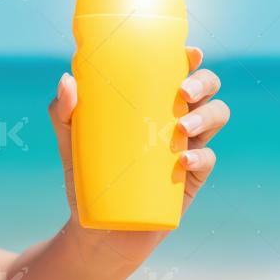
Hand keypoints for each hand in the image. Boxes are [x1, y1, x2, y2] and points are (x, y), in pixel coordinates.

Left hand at [48, 47, 229, 263]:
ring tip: (181, 128)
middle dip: (203, 82)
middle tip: (182, 92)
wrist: (96, 228)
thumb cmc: (86, 176)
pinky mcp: (190, 179)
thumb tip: (67, 79)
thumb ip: (63, 111)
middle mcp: (173, 120)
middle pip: (206, 89)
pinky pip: (208, 160)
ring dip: (206, 115)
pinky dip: (200, 156)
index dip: (189, 58)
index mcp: (150, 104)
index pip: (176, 72)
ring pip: (216, 116)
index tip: (188, 52)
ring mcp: (186, 148)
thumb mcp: (70, 140)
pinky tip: (182, 161)